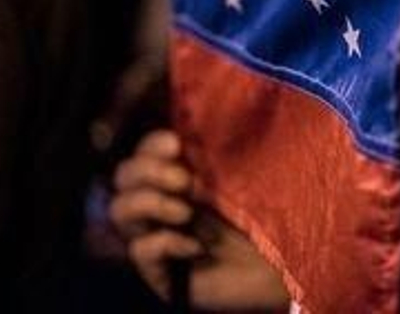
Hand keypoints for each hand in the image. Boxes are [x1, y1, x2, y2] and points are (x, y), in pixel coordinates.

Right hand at [110, 129, 289, 310]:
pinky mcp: (158, 271)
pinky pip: (139, 249)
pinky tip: (195, 246)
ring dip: (150, 203)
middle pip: (122, 177)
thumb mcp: (243, 174)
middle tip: (184, 180)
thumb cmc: (264, 216)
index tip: (175, 143)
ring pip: (119, 210)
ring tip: (187, 212)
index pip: (143, 153)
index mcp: (176, 177)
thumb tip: (190, 128)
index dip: (151, 145)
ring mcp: (155, 237)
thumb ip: (217, 150)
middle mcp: (159, 205)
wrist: (280, 266)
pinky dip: (165, 242)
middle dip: (147, 171)